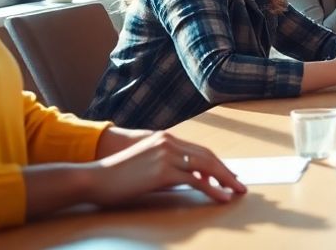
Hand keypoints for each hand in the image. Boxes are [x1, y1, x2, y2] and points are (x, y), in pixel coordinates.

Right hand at [86, 131, 245, 204]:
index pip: (200, 150)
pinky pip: (196, 182)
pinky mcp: (164, 171)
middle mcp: (170, 143)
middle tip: (240, 184)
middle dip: (226, 171)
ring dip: (225, 180)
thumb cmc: (118, 176)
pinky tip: (222, 196)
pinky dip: (213, 189)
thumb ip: (170, 169)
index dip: (217, 163)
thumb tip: (192, 180)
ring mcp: (167, 155)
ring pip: (206, 167)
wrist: (95, 178)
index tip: (229, 174)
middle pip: (208, 156)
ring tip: (237, 191)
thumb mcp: (148, 166)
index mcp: (166, 139)